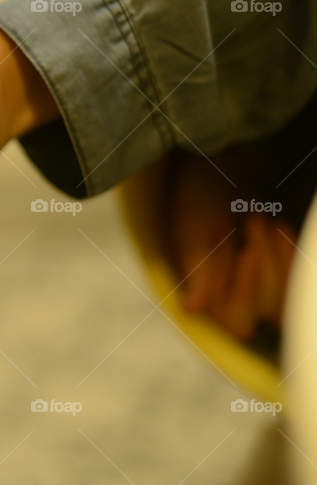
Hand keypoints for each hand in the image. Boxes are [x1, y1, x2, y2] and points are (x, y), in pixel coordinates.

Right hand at [169, 153, 295, 339]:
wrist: (219, 164)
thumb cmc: (199, 193)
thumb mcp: (193, 228)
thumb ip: (197, 268)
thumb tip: (190, 310)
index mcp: (202, 292)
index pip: (233, 321)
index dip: (244, 293)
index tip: (244, 252)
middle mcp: (227, 295)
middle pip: (265, 312)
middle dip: (266, 266)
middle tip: (252, 223)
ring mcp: (254, 285)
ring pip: (284, 299)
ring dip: (280, 258)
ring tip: (264, 221)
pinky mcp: (274, 271)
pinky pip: (294, 282)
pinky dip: (293, 255)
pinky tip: (280, 226)